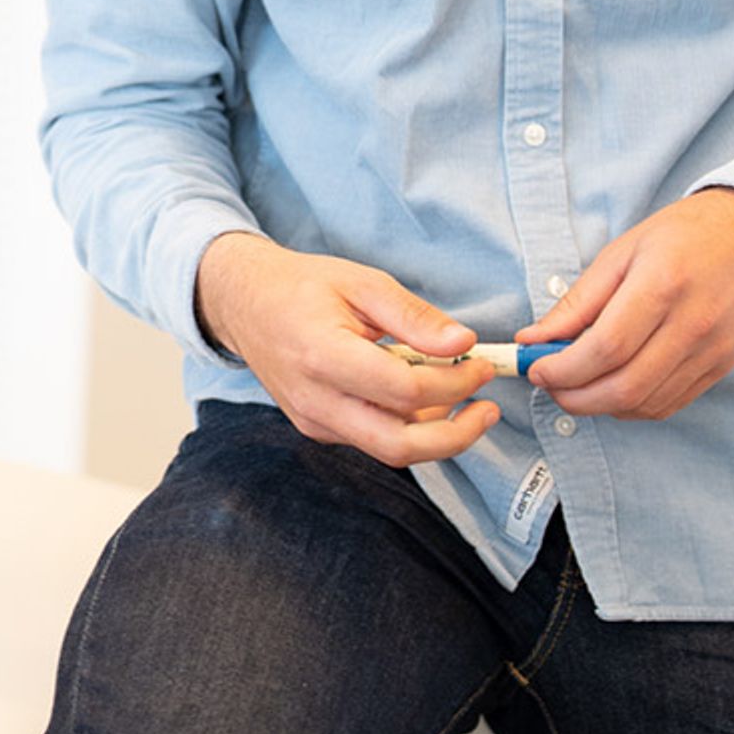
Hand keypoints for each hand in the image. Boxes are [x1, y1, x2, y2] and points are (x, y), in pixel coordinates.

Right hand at [196, 233, 500, 467]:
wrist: (245, 304)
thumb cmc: (304, 286)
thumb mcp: (363, 283)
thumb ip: (414, 316)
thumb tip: (463, 342)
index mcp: (324, 357)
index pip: (404, 390)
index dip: (453, 383)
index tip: (480, 365)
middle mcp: (316, 402)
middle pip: (399, 445)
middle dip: (456, 436)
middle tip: (488, 410)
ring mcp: (314, 422)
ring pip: (389, 450)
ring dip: (436, 434)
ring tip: (463, 398)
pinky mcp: (317, 429)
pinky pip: (372, 440)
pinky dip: (407, 427)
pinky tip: (425, 399)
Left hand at [516, 187, 733, 421]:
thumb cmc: (685, 235)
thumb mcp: (623, 251)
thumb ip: (578, 302)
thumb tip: (532, 339)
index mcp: (663, 283)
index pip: (606, 347)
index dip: (563, 368)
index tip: (536, 368)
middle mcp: (693, 323)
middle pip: (624, 386)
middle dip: (574, 396)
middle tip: (550, 384)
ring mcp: (712, 351)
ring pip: (645, 404)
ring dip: (600, 406)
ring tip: (578, 385)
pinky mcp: (721, 368)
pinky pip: (669, 405)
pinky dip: (631, 407)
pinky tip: (613, 387)